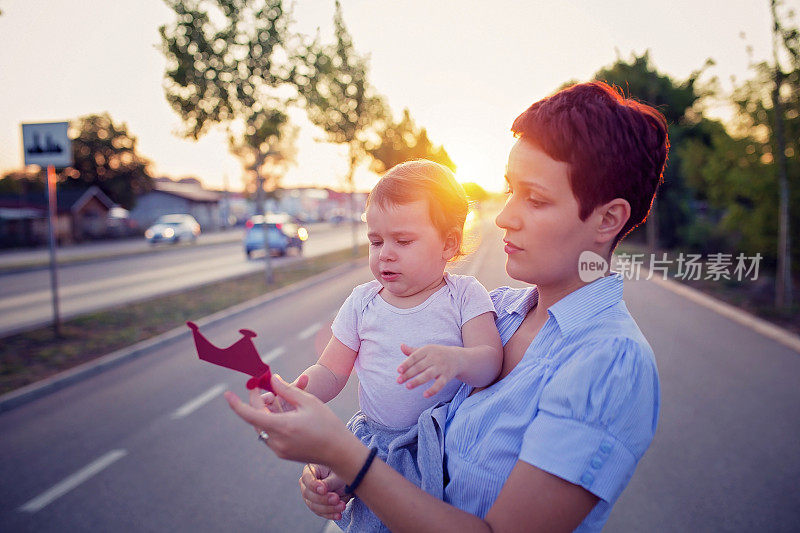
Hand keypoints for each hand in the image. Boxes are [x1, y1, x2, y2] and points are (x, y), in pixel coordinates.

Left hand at [225, 374, 354, 465]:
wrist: (339, 452)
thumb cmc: (327, 424)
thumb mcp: (309, 402)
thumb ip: (287, 390)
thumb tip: (273, 379)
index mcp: (282, 427)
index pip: (249, 415)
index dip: (236, 404)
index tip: (227, 394)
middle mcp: (276, 441)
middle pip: (256, 418)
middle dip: (259, 401)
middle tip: (267, 386)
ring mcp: (278, 449)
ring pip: (263, 425)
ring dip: (267, 410)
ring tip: (280, 398)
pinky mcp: (283, 453)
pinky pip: (271, 434)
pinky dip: (273, 420)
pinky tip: (286, 411)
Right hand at [299, 463, 349, 519]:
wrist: (347, 482)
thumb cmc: (341, 473)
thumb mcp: (337, 474)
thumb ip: (328, 482)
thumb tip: (321, 490)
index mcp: (310, 470)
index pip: (307, 478)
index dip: (314, 485)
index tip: (324, 490)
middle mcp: (306, 484)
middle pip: (308, 494)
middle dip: (323, 499)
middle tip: (336, 498)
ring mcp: (310, 497)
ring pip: (314, 506)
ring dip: (329, 508)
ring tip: (342, 506)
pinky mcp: (316, 507)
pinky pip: (321, 513)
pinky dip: (330, 515)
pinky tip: (338, 515)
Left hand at [396, 343, 461, 397]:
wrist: (458, 358)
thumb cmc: (437, 354)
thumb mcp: (426, 350)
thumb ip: (413, 351)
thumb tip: (401, 346)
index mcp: (427, 350)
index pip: (415, 357)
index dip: (406, 364)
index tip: (398, 370)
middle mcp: (435, 358)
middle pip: (419, 367)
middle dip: (408, 374)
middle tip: (398, 381)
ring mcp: (441, 367)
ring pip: (428, 375)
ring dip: (417, 381)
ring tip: (407, 386)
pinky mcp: (447, 376)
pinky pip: (440, 384)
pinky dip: (433, 390)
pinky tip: (425, 395)